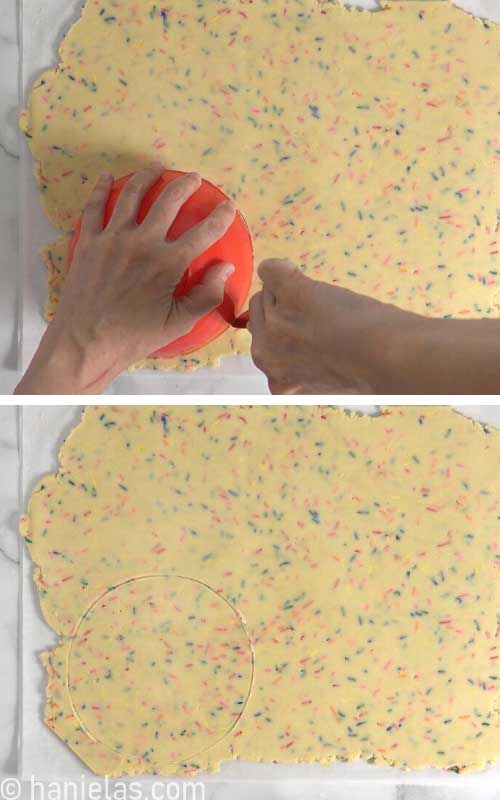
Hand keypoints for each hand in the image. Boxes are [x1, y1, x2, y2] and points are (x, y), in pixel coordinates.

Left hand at [16, 163, 235, 393]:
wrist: (84, 342)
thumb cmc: (133, 337)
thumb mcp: (178, 323)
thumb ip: (206, 295)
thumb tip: (226, 269)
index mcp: (167, 263)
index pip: (203, 232)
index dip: (220, 217)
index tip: (228, 207)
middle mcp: (141, 242)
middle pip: (168, 201)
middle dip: (186, 185)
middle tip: (194, 178)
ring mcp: (112, 239)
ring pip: (132, 195)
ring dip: (147, 177)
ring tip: (157, 168)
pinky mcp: (89, 242)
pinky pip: (95, 208)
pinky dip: (101, 190)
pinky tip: (107, 178)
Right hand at [248, 259, 425, 393]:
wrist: (382, 355)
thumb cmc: (365, 373)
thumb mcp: (325, 383)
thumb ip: (305, 374)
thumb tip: (307, 360)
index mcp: (276, 378)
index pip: (265, 346)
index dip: (284, 333)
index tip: (303, 330)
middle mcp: (265, 352)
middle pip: (258, 318)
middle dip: (280, 312)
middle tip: (313, 314)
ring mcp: (274, 320)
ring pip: (267, 294)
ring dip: (286, 292)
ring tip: (319, 300)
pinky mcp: (289, 291)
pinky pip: (271, 271)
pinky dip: (280, 268)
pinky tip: (294, 271)